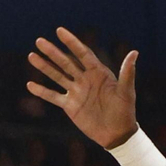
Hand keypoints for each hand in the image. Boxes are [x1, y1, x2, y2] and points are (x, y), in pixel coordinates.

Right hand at [26, 28, 137, 150]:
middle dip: (52, 52)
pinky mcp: (70, 106)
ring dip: (44, 67)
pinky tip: (30, 84)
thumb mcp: (126, 92)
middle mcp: (85, 79)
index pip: (82, 54)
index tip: (59, 31)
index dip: (71, 42)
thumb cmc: (125, 112)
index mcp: (98, 73)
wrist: (117, 134)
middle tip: (39, 41)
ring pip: (57, 76)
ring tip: (31, 56)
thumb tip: (134, 52)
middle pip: (66, 62)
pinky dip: (42, 91)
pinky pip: (53, 96)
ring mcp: (76, 92)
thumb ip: (127, 73)